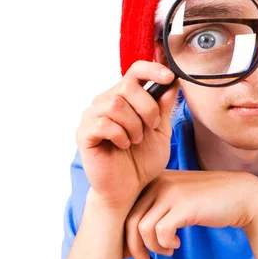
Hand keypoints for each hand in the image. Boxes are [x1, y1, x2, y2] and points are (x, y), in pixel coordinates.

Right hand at [75, 61, 179, 212]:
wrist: (128, 189)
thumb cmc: (143, 160)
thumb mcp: (161, 131)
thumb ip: (164, 106)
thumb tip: (173, 82)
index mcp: (125, 98)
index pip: (135, 70)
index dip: (152, 69)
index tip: (170, 77)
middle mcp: (106, 102)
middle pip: (127, 86)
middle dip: (147, 108)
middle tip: (152, 127)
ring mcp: (92, 117)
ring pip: (115, 104)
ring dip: (133, 124)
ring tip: (136, 140)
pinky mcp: (84, 134)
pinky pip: (103, 123)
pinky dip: (120, 135)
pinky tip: (124, 145)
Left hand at [123, 169, 257, 258]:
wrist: (242, 195)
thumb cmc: (209, 200)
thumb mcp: (178, 197)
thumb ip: (157, 206)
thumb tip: (131, 234)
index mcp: (155, 178)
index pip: (127, 208)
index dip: (125, 234)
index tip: (133, 251)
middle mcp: (159, 181)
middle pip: (130, 220)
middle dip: (133, 247)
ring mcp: (171, 192)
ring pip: (142, 229)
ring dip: (153, 248)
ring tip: (167, 251)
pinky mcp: (183, 205)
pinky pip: (160, 232)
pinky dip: (166, 244)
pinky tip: (177, 244)